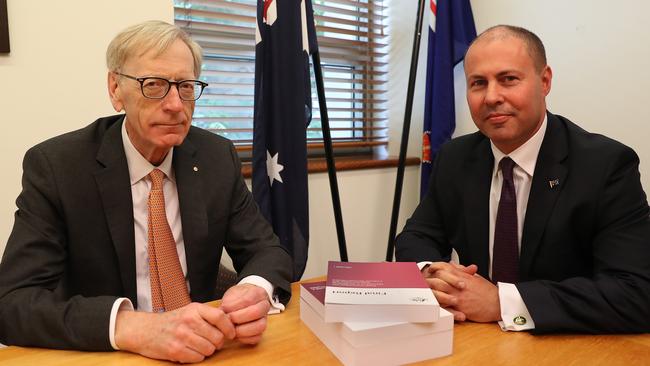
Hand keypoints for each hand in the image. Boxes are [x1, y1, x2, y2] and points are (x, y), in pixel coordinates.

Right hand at [115, 302, 235, 362]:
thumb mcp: (189, 310)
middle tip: (212, 342)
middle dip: (218, 342)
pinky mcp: (175, 350)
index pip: (220, 317)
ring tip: (199, 346)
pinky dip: (197, 357)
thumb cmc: (171, 321)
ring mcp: (182, 336)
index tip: (231, 334)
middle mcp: (189, 321)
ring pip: (209, 349)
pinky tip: (190, 351)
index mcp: (194, 309)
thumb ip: (208, 315)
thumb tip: (230, 323)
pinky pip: (198, 358)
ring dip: (207, 350)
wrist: (145, 330)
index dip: (229, 328)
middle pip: (217, 337)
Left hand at [220, 284, 270, 344]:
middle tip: (229, 319)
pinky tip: (236, 334)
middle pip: (256, 312)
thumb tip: (223, 312)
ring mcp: (264, 319)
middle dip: (239, 317)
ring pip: (260, 327)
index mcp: (258, 293)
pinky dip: (245, 338)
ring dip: (242, 330)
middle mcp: (264, 306)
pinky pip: (257, 338)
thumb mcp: (232, 294)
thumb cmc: (237, 298)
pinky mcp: (261, 332)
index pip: (248, 299)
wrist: (242, 302)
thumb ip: (228, 302)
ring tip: (232, 328)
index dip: (235, 306)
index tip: (224, 308)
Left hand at [424, 262, 500, 322]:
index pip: (444, 267)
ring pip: (439, 292)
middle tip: (422, 281)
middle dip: (428, 279)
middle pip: (438, 279)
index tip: (430, 268)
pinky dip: (438, 305)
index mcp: (462, 276)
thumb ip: (462, 270)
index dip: (434, 266)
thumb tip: (451, 264)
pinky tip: (433, 305)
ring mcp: (458, 296)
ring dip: (430, 292)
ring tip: (424, 293)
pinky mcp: (460, 308)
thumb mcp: (475, 277)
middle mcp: (459, 285)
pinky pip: (445, 306)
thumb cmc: (488, 292)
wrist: (498, 303)